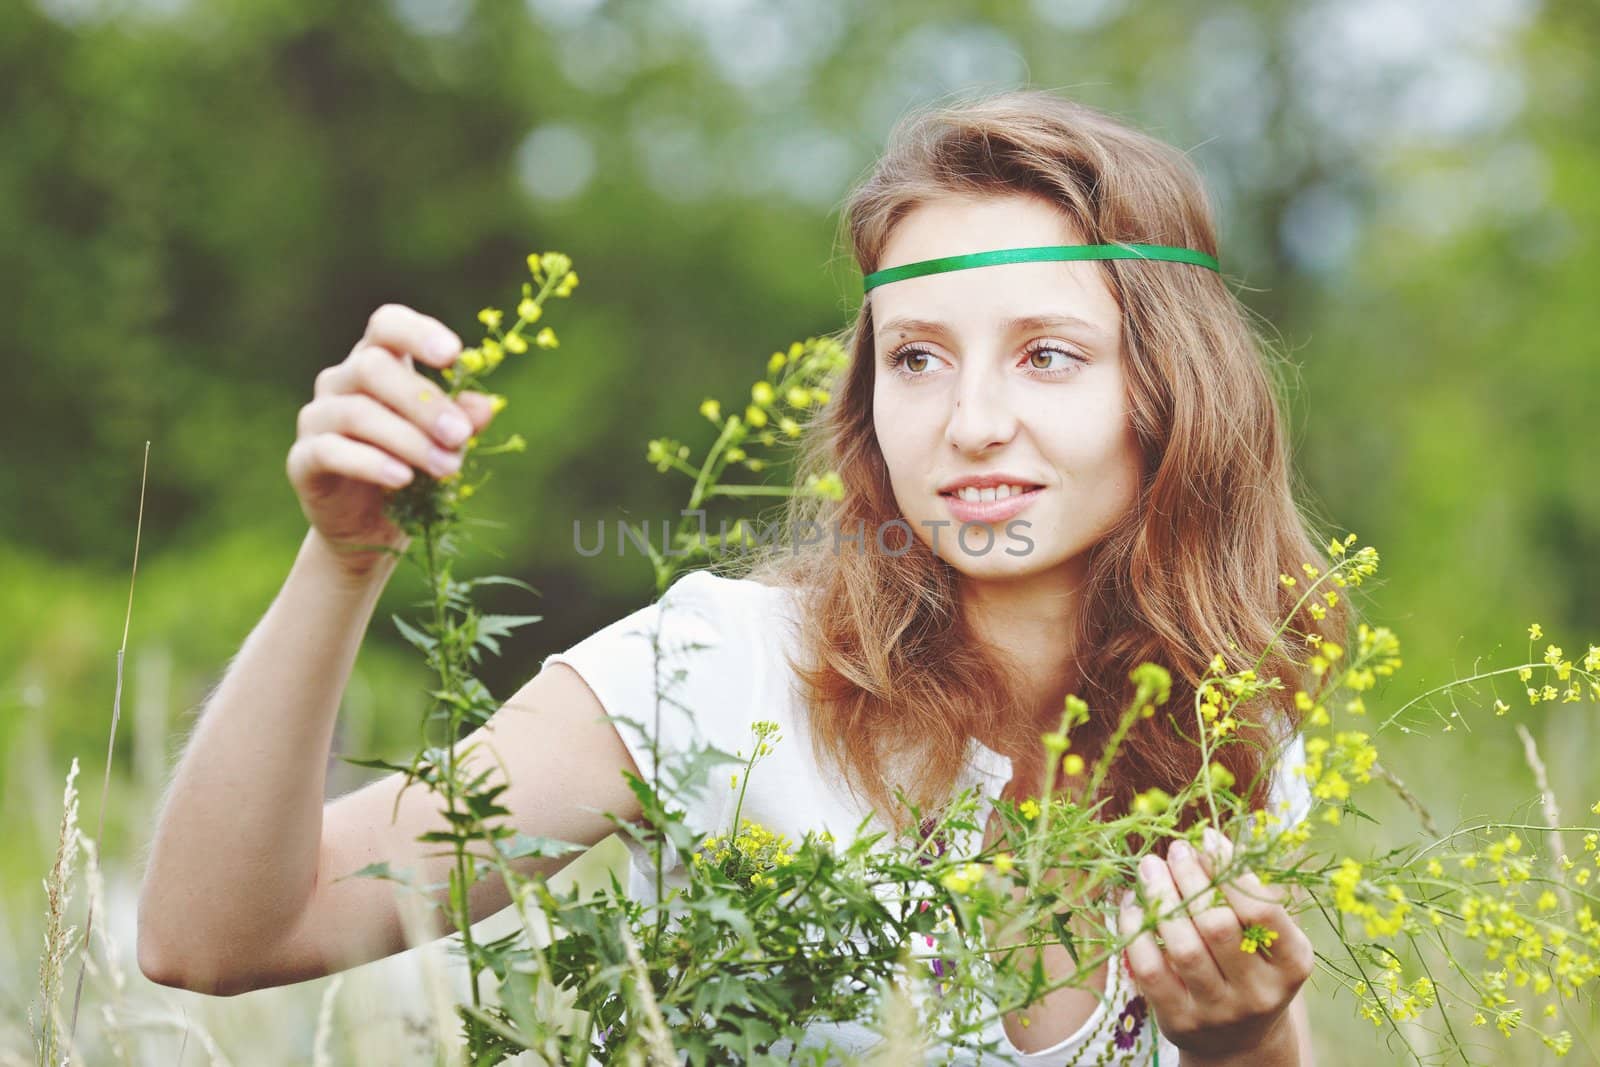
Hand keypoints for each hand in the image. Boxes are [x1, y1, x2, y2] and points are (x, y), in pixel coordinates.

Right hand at [287, 304, 498, 575]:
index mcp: (377, 361)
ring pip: (357, 412)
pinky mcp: (302, 459)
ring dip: (409, 440)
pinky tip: (402, 478)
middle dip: (423, 401)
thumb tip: (485, 405)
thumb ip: (463, 421)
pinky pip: (331, 451)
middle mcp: (340, 381)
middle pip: (372, 367)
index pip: (387, 325)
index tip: (453, 354)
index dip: (417, 333)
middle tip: (460, 434)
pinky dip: (371, 463)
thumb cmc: (413, 468)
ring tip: (446, 466)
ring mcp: (316, 417)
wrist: (371, 526)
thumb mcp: (444, 444)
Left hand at [1118, 825, 1311, 1062]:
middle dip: (1190, 878)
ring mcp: (1218, 1011)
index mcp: (1291, 964)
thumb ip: (1249, 897)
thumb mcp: (1271, 940)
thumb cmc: (1253, 970)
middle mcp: (1259, 992)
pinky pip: (1151, 971)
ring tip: (1150, 868)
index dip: (1229, 867)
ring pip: (1184, 948)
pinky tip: (1134, 906)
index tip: (1206, 836)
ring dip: (1161, 898)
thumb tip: (1207, 841)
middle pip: (1217, 925)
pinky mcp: (1180, 1021)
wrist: (1240, 1042)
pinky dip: (1137, 932)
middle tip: (1174, 850)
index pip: (1260, 909)